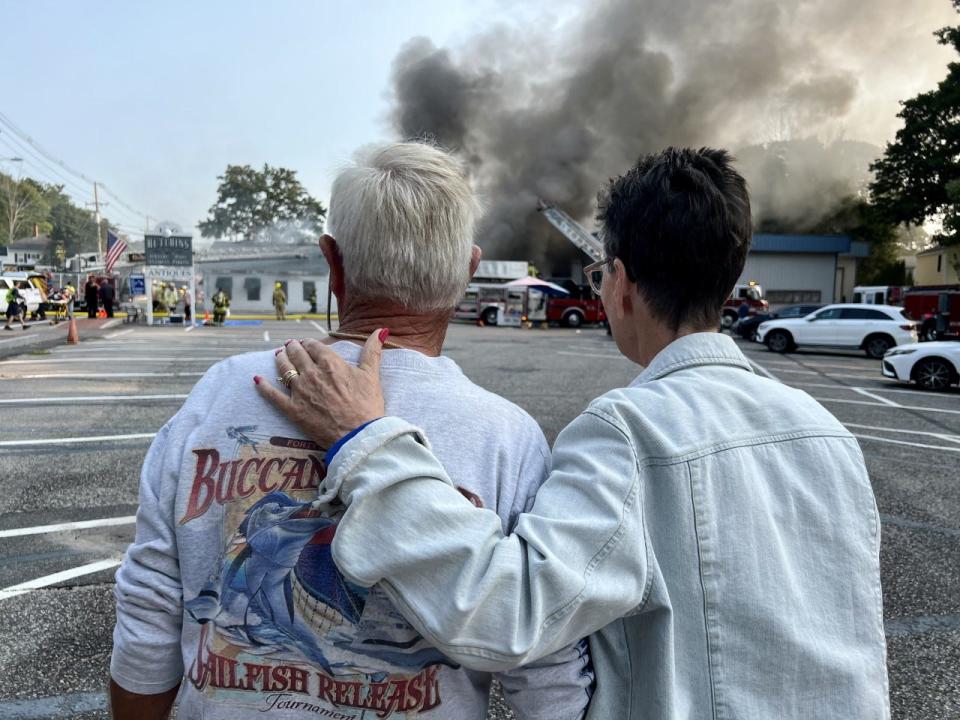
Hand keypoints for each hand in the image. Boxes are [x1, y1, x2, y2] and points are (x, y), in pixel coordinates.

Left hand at [255, 330, 386, 448]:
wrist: (358, 435)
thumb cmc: (367, 406)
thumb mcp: (372, 375)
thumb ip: (373, 351)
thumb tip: (380, 331)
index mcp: (330, 363)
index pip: (314, 346)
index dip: (309, 343)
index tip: (307, 343)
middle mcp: (312, 373)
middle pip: (296, 354)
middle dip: (292, 348)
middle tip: (290, 346)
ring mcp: (300, 391)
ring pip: (284, 369)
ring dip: (280, 359)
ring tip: (278, 355)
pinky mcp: (293, 410)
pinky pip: (272, 396)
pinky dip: (263, 386)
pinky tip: (257, 380)